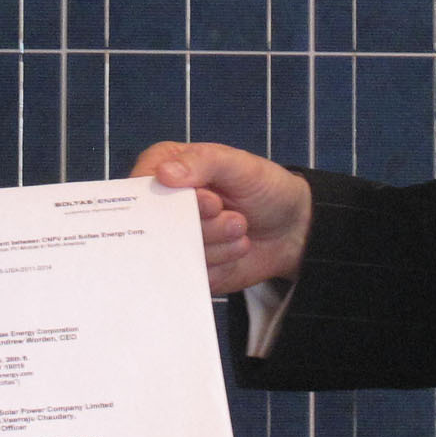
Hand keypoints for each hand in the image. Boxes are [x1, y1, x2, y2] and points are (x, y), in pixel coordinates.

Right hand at [131, 141, 312, 293]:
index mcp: (166, 169)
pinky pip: (193, 274)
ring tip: (240, 227)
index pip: (143, 187)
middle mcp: (165, 205)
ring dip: (219, 243)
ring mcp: (175, 238)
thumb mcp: (239, 164)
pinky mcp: (188, 267)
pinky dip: (222, 263)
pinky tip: (237, 249)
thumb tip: (163, 173)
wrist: (292, 228)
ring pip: (177, 252)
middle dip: (204, 225)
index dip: (172, 200)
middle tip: (235, 218)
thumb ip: (203, 162)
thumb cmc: (264, 186)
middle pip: (158, 225)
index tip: (211, 202)